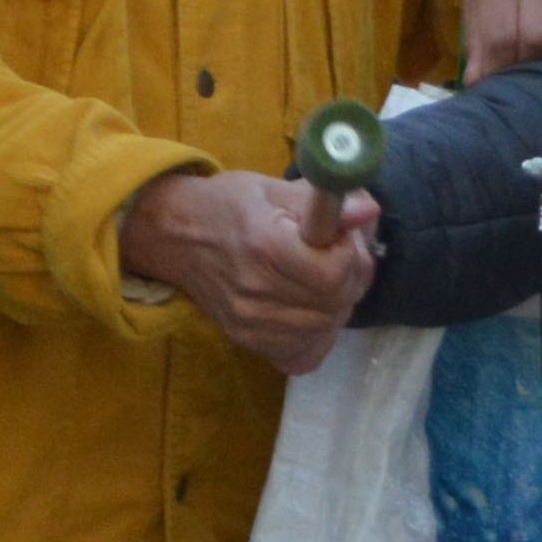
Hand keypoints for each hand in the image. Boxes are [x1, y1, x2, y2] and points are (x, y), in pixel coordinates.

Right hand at [117, 165, 383, 373]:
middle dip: (350, 277)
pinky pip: (307, 353)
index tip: (336, 237)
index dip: (350, 253)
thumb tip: (368, 212)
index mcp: (264, 246)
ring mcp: (250, 324)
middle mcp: (255, 293)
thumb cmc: (227, 205)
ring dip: (335, 303)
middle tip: (332, 255)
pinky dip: (317, 333)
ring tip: (316, 278)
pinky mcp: (247, 342)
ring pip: (327, 328)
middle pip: (337, 302)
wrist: (173, 237)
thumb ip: (326, 202)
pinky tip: (305, 307)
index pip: (335, 272)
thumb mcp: (275, 188)